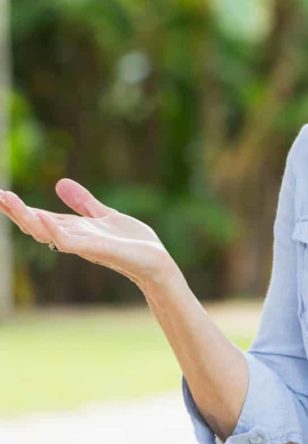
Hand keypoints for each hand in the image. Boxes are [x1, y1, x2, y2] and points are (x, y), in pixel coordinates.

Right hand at [0, 178, 174, 287]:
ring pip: (45, 232)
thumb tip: (59, 182)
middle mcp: (72, 237)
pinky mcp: (95, 250)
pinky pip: (69, 242)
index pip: (39, 217)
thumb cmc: (132, 242)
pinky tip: (44, 217)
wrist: (155, 261)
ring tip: (7, 199)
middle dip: (15, 211)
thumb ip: (83, 202)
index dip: (19, 207)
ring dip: (26, 217)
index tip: (0, 194)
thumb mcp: (104, 214)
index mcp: (73, 228)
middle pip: (35, 224)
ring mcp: (81, 244)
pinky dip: (55, 230)